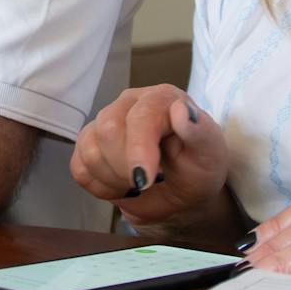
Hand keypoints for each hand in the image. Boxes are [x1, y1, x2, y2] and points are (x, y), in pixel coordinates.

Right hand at [70, 85, 230, 225]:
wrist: (182, 191)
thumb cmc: (198, 167)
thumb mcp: (211, 153)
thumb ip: (199, 131)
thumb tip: (181, 110)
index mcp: (161, 98)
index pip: (140, 116)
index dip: (138, 149)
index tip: (145, 180)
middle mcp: (129, 104)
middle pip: (107, 130)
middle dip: (125, 167)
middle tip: (148, 183)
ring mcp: (105, 123)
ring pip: (89, 150)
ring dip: (114, 179)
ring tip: (138, 185)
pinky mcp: (89, 146)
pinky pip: (79, 168)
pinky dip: (100, 187)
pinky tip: (121, 187)